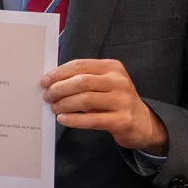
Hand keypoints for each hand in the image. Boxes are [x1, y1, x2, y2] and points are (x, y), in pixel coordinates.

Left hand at [42, 58, 168, 153]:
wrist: (143, 122)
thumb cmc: (116, 100)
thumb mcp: (105, 83)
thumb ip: (84, 78)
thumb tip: (52, 80)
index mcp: (112, 67)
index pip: (80, 65)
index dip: (59, 73)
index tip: (45, 81)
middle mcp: (119, 81)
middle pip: (82, 82)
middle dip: (59, 89)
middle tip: (47, 96)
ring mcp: (122, 101)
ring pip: (86, 100)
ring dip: (65, 104)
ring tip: (54, 107)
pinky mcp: (122, 120)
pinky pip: (93, 120)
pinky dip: (74, 120)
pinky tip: (62, 119)